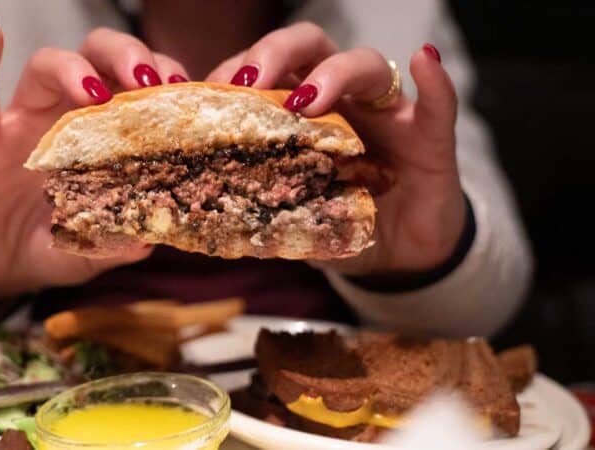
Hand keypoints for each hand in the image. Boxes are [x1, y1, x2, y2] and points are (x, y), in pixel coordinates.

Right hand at [0, 20, 189, 304]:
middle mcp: (69, 117)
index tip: (185, 87)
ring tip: (93, 90)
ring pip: (46, 66)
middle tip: (147, 80)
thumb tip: (147, 241)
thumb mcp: (94, 247)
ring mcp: (24, 123)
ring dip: (73, 67)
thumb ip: (118, 243)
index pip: (140, 87)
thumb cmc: (54, 246)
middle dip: (127, 57)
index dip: (164, 77)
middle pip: (99, 57)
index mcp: (106, 136)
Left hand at [207, 22, 465, 275]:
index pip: (268, 72)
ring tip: (309, 100)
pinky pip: (438, 105)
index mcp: (302, 112)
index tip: (213, 90)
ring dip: (335, 73)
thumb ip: (261, 202)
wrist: (400, 254)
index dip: (239, 72)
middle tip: (251, 83)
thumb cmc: (340, 221)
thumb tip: (212, 210)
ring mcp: (388, 114)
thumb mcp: (293, 213)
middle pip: (311, 49)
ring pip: (366, 66)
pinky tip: (424, 61)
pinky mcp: (430, 138)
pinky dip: (435, 84)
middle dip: (276, 54)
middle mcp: (343, 101)